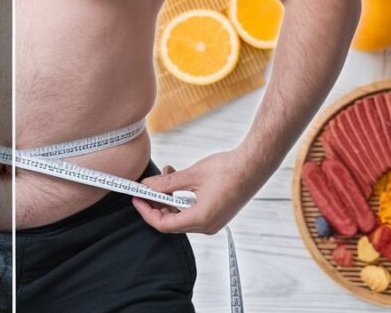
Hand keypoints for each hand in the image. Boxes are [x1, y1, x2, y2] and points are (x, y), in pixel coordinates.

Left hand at [131, 148, 266, 233]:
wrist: (254, 165)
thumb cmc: (228, 169)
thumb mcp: (192, 175)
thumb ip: (166, 183)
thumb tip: (146, 186)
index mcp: (201, 219)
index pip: (164, 224)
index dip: (146, 212)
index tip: (136, 198)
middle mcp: (207, 226)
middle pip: (171, 222)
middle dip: (156, 204)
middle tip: (145, 187)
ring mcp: (213, 221)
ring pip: (181, 215)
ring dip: (168, 198)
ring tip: (164, 176)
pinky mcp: (216, 213)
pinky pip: (191, 211)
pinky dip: (180, 198)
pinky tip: (176, 178)